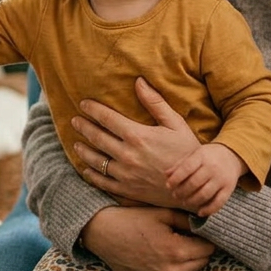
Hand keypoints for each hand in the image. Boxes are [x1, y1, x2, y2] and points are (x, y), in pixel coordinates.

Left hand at [71, 77, 201, 208]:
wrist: (196, 187)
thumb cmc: (188, 152)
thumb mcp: (176, 124)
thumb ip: (155, 103)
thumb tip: (138, 81)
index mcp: (138, 136)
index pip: (107, 118)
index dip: (92, 109)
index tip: (83, 104)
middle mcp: (127, 155)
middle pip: (97, 137)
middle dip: (83, 127)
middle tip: (75, 121)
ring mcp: (125, 174)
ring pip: (95, 160)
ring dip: (83, 151)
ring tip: (76, 144)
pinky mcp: (127, 190)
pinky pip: (102, 182)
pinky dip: (91, 174)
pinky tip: (86, 169)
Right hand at [82, 207, 213, 270]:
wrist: (100, 232)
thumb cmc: (132, 219)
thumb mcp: (162, 214)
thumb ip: (189, 220)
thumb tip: (209, 224)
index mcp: (175, 251)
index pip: (208, 249)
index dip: (204, 239)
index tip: (196, 232)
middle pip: (201, 263)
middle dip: (196, 251)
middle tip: (182, 238)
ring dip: (184, 264)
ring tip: (168, 248)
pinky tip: (156, 259)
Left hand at [165, 144, 245, 217]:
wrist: (232, 155)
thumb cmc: (208, 156)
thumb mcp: (194, 155)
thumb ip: (180, 165)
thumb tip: (166, 175)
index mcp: (202, 156)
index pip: (187, 168)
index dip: (176, 178)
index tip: (168, 185)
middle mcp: (213, 168)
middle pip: (194, 183)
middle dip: (182, 192)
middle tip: (175, 195)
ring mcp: (222, 179)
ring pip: (205, 194)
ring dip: (192, 201)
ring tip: (185, 202)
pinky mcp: (229, 189)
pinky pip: (219, 202)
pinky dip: (209, 209)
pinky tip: (199, 212)